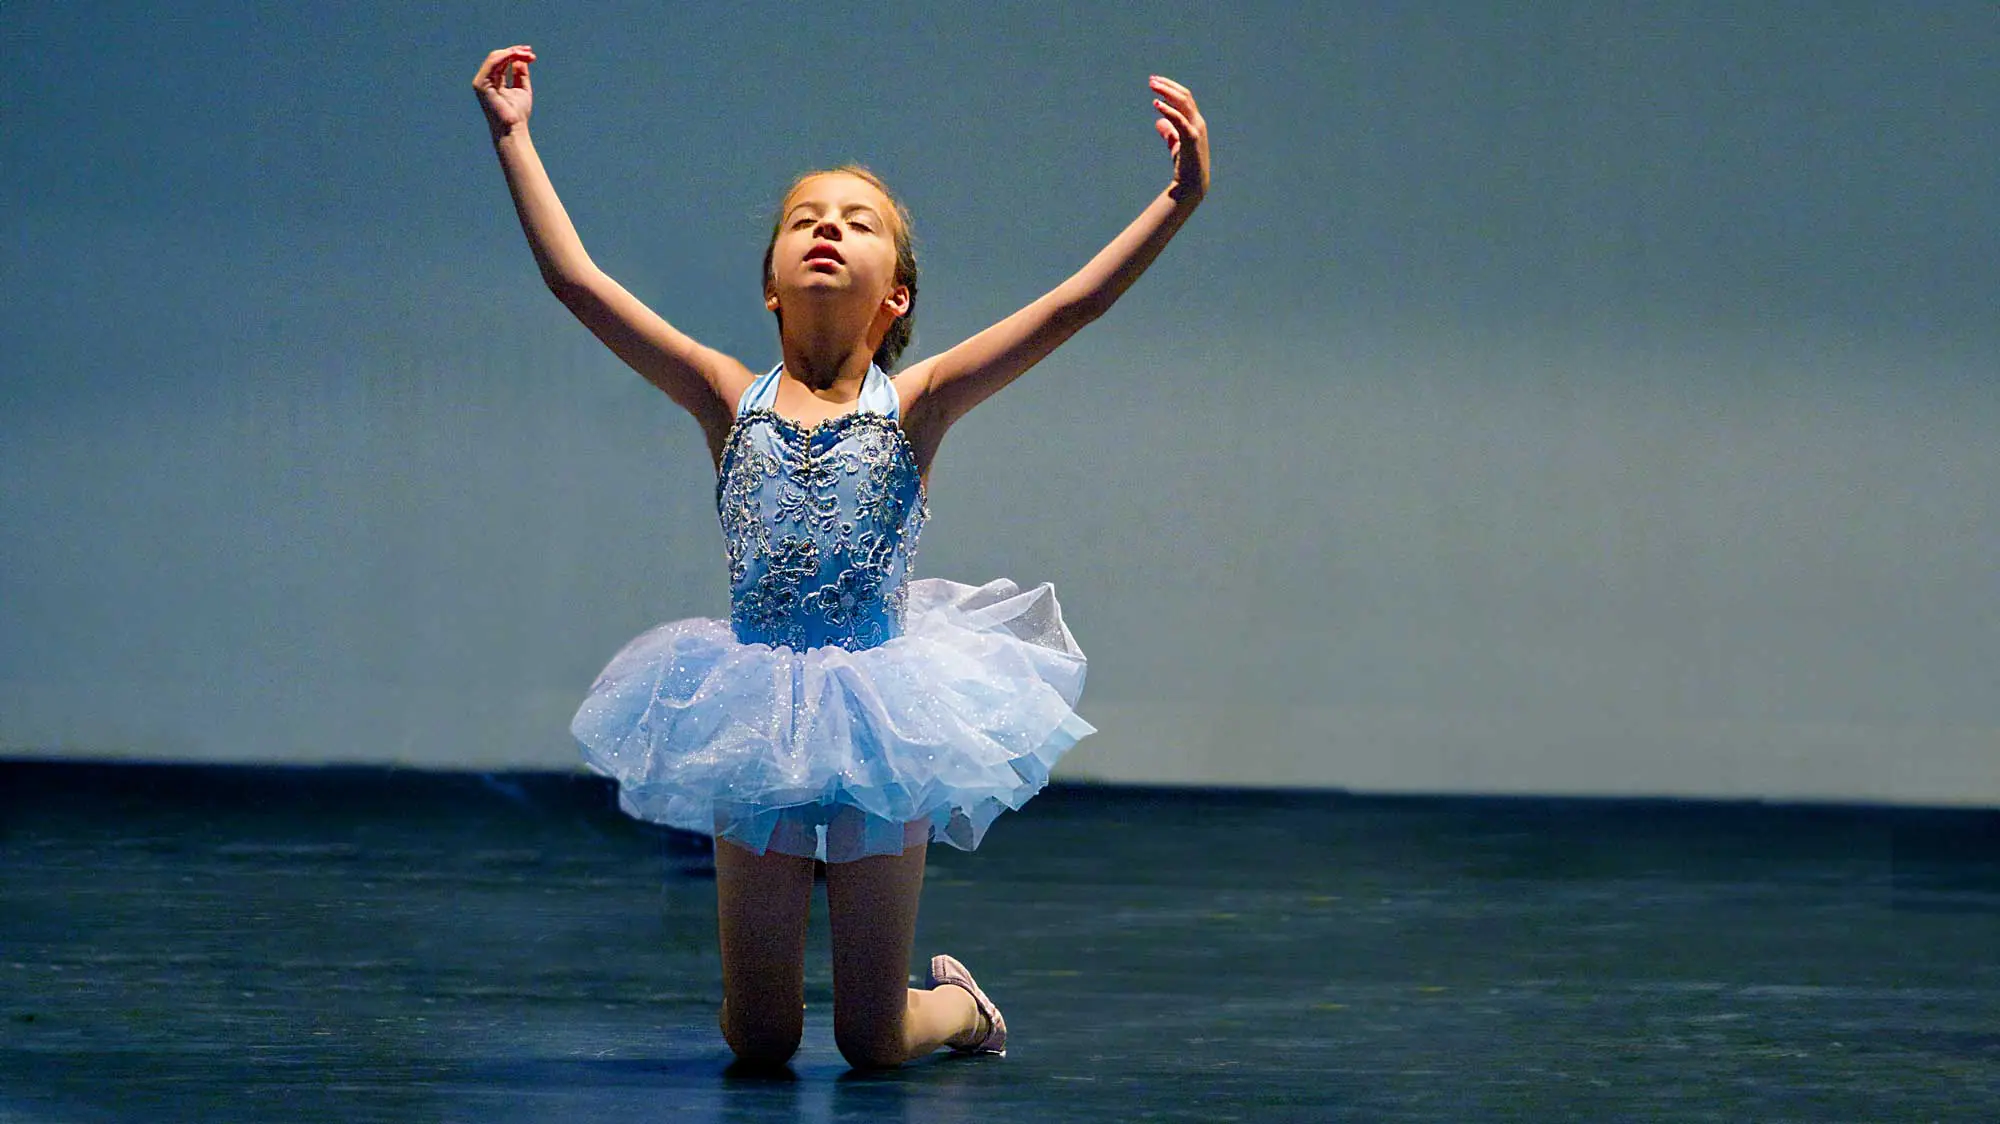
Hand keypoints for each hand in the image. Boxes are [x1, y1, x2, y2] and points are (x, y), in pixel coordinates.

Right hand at [474, 45, 536, 133]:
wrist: (513, 128)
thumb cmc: (518, 113)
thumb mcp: (522, 88)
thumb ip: (520, 73)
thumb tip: (520, 59)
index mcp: (494, 81)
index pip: (503, 61)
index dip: (516, 54)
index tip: (531, 55)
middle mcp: (486, 79)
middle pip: (499, 57)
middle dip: (516, 52)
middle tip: (530, 53)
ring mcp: (482, 81)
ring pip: (496, 57)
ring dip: (513, 53)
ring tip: (527, 54)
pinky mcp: (481, 83)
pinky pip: (493, 63)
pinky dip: (505, 56)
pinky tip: (517, 56)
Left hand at [1150, 76, 1209, 203]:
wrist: (1192, 184)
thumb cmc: (1185, 165)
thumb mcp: (1175, 145)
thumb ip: (1169, 132)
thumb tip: (1159, 122)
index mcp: (1194, 122)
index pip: (1184, 98)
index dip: (1170, 88)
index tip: (1155, 82)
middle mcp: (1198, 122)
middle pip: (1184, 96)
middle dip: (1168, 86)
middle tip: (1151, 80)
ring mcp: (1196, 129)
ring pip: (1184, 103)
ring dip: (1167, 92)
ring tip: (1152, 87)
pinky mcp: (1192, 138)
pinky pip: (1180, 120)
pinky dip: (1169, 110)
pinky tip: (1157, 105)